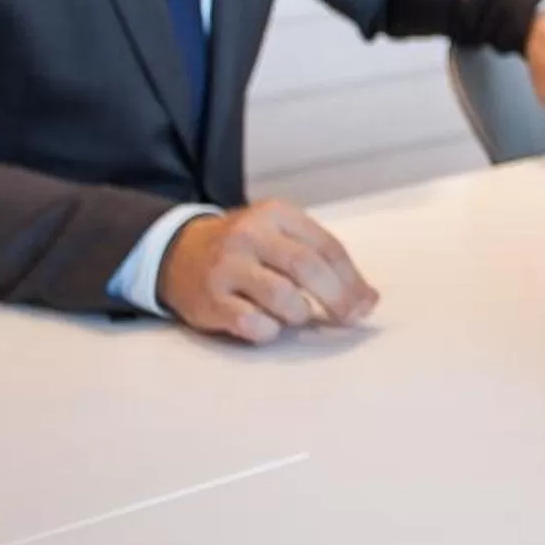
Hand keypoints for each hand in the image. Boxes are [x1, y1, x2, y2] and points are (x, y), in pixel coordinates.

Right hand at [157, 201, 377, 343]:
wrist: (176, 253)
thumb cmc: (246, 249)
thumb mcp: (280, 237)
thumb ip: (322, 261)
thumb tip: (368, 300)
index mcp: (275, 213)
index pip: (327, 247)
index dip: (352, 280)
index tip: (366, 304)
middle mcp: (250, 234)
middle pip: (307, 268)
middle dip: (337, 298)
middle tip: (350, 319)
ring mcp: (227, 266)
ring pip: (283, 298)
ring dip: (299, 314)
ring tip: (294, 315)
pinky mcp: (209, 299)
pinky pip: (253, 323)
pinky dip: (268, 330)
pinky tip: (265, 324)